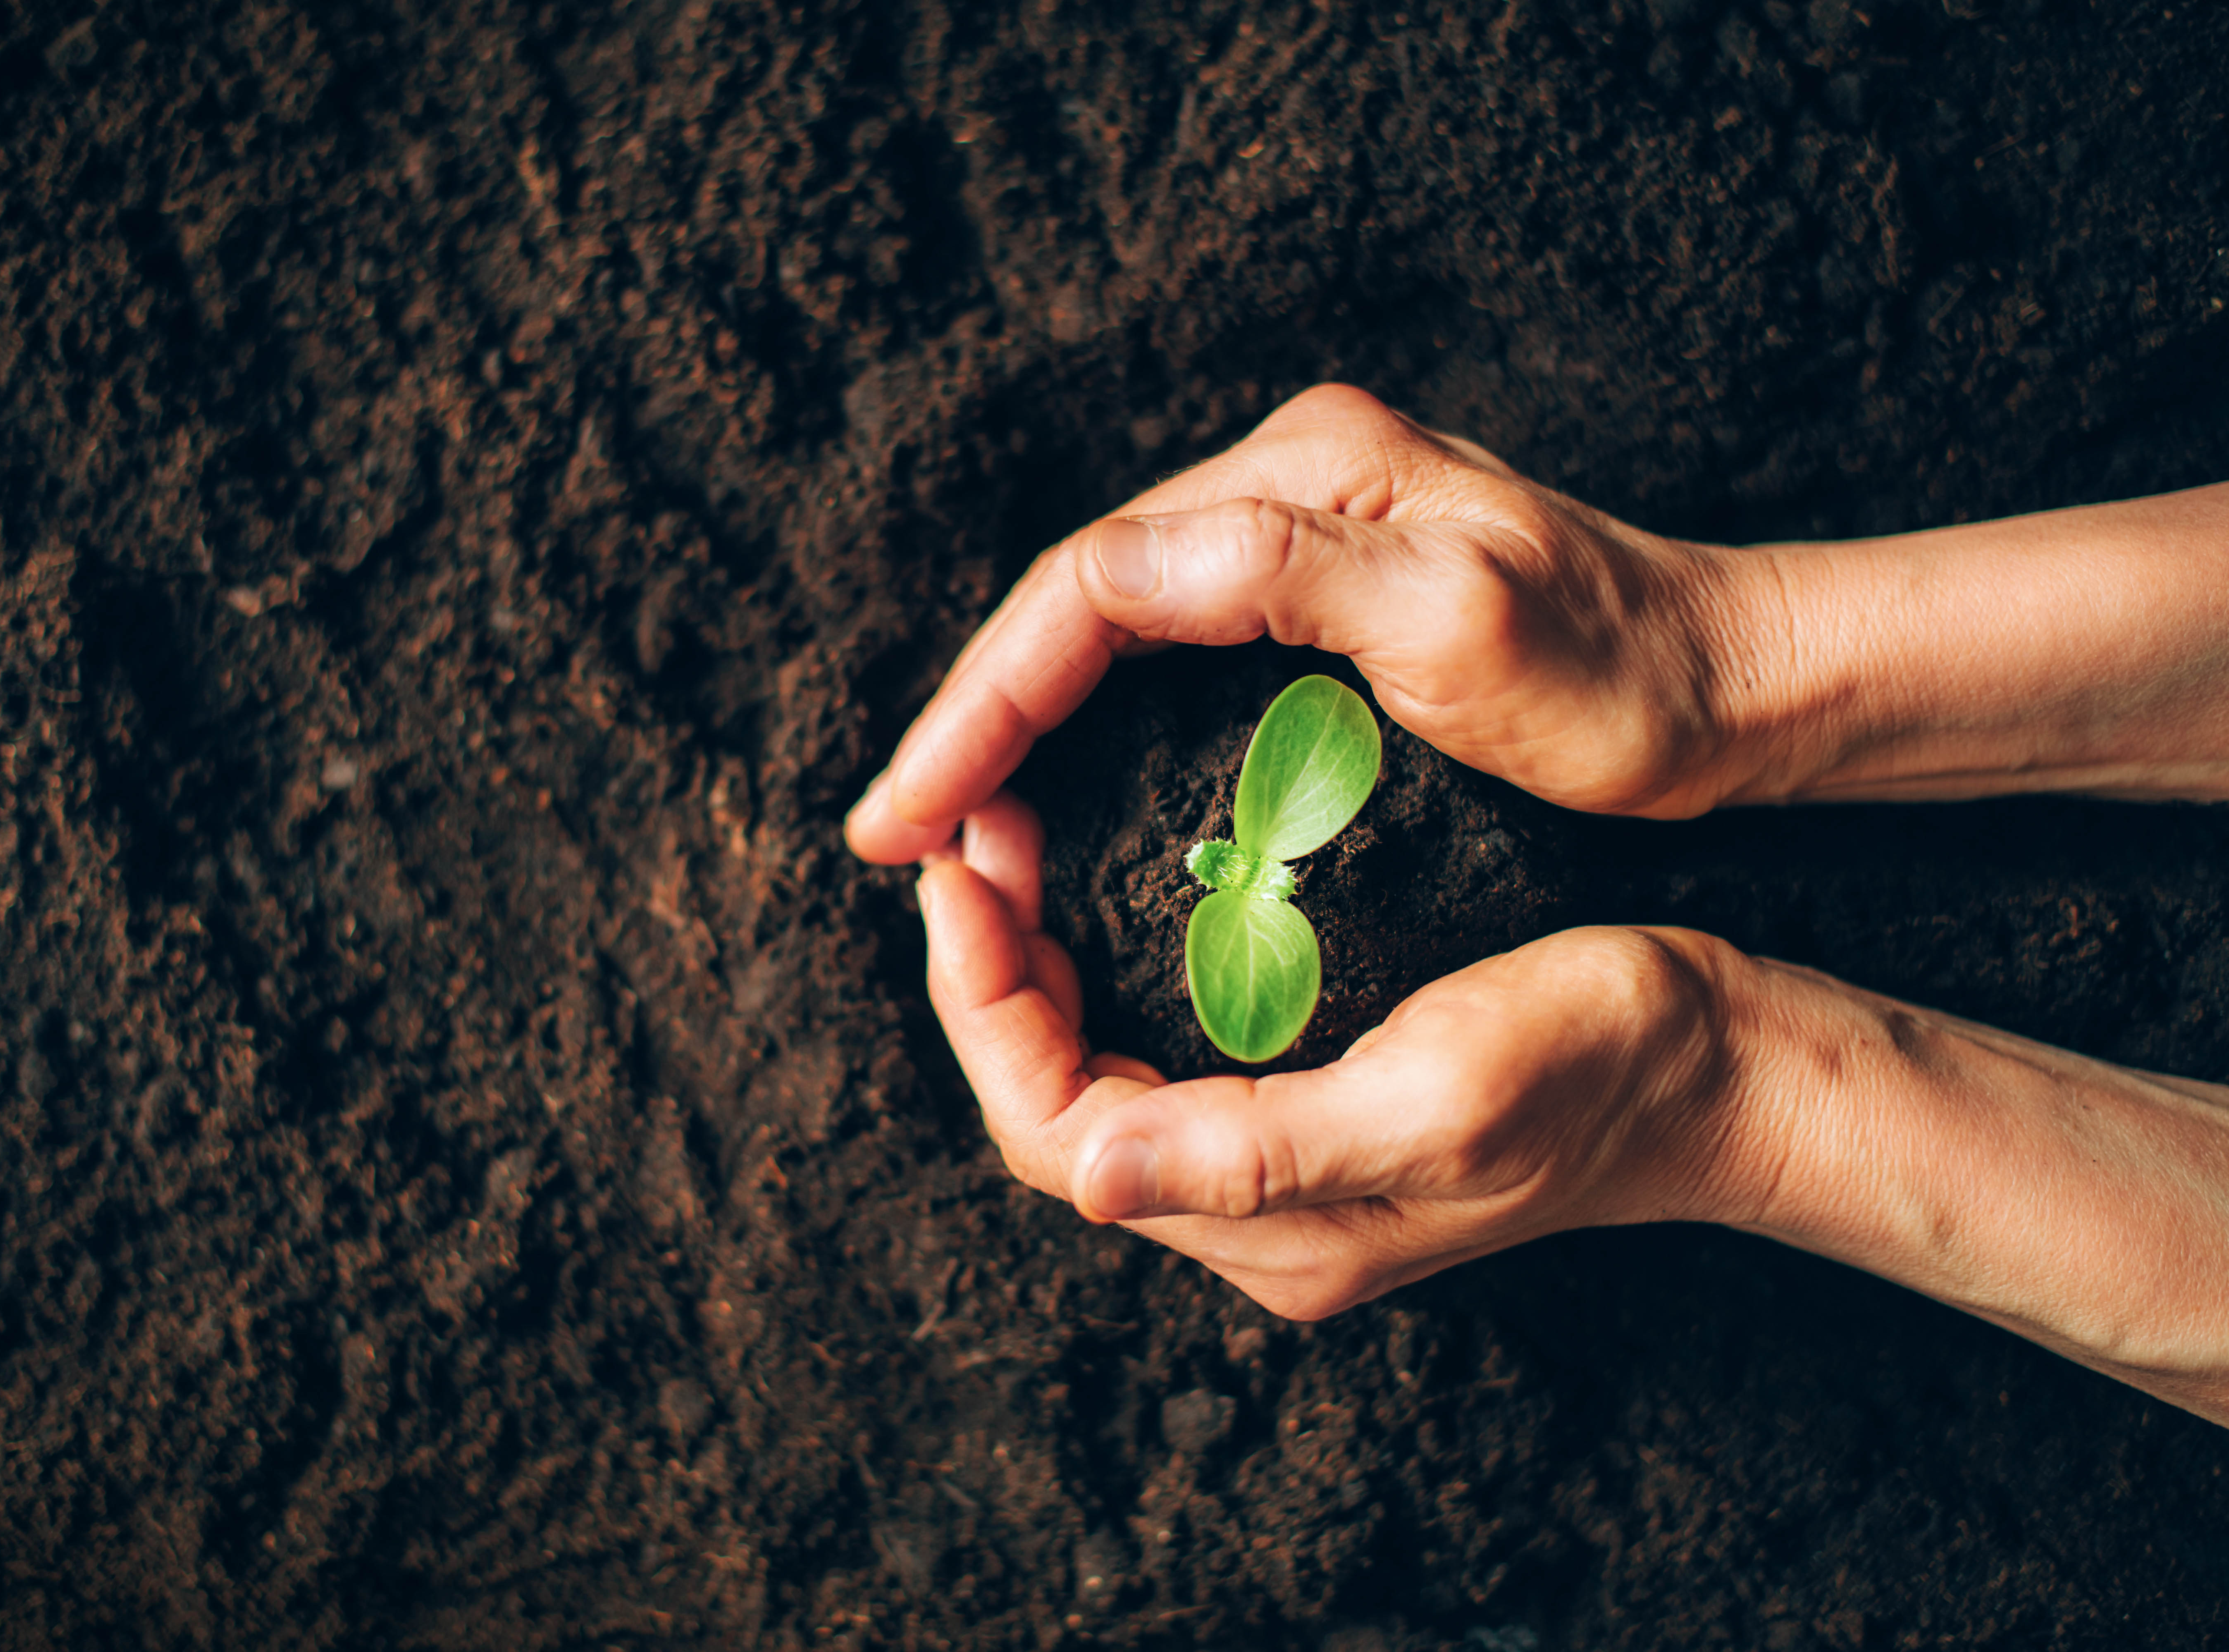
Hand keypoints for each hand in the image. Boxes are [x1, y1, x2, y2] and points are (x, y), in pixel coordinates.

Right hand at [850, 383, 1794, 865]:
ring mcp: (1302, 537)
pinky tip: (1051, 788)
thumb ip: (1285, 574)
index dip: (981, 698)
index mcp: (1299, 477)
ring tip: (945, 824)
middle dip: (974, 717)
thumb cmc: (1622, 676)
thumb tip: (1108, 567)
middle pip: (1076, 601)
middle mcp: (1283, 486)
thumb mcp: (1462, 619)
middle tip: (893, 832)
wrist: (1734, 685)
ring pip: (1106, 628)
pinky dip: (1089, 724)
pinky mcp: (1321, 595)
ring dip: (1016, 725)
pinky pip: (1160, 655)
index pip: (1085, 583)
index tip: (909, 812)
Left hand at [920, 795, 2228, 1425]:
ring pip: (1097, 1077)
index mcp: (1274, 1230)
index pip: (1056, 1128)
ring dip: (1036, 970)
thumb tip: (1094, 1173)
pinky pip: (1159, 1055)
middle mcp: (1260, 1221)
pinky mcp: (1311, 1115)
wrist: (1714, 1064)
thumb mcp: (1437, 1097)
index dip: (984, 1002)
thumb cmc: (1598, 1062)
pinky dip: (1107, 975)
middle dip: (991, 977)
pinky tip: (1100, 897)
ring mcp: (1283, 1175)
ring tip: (1013, 851)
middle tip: (971, 841)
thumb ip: (1261, 1152)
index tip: (959, 872)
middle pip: (1057, 1105)